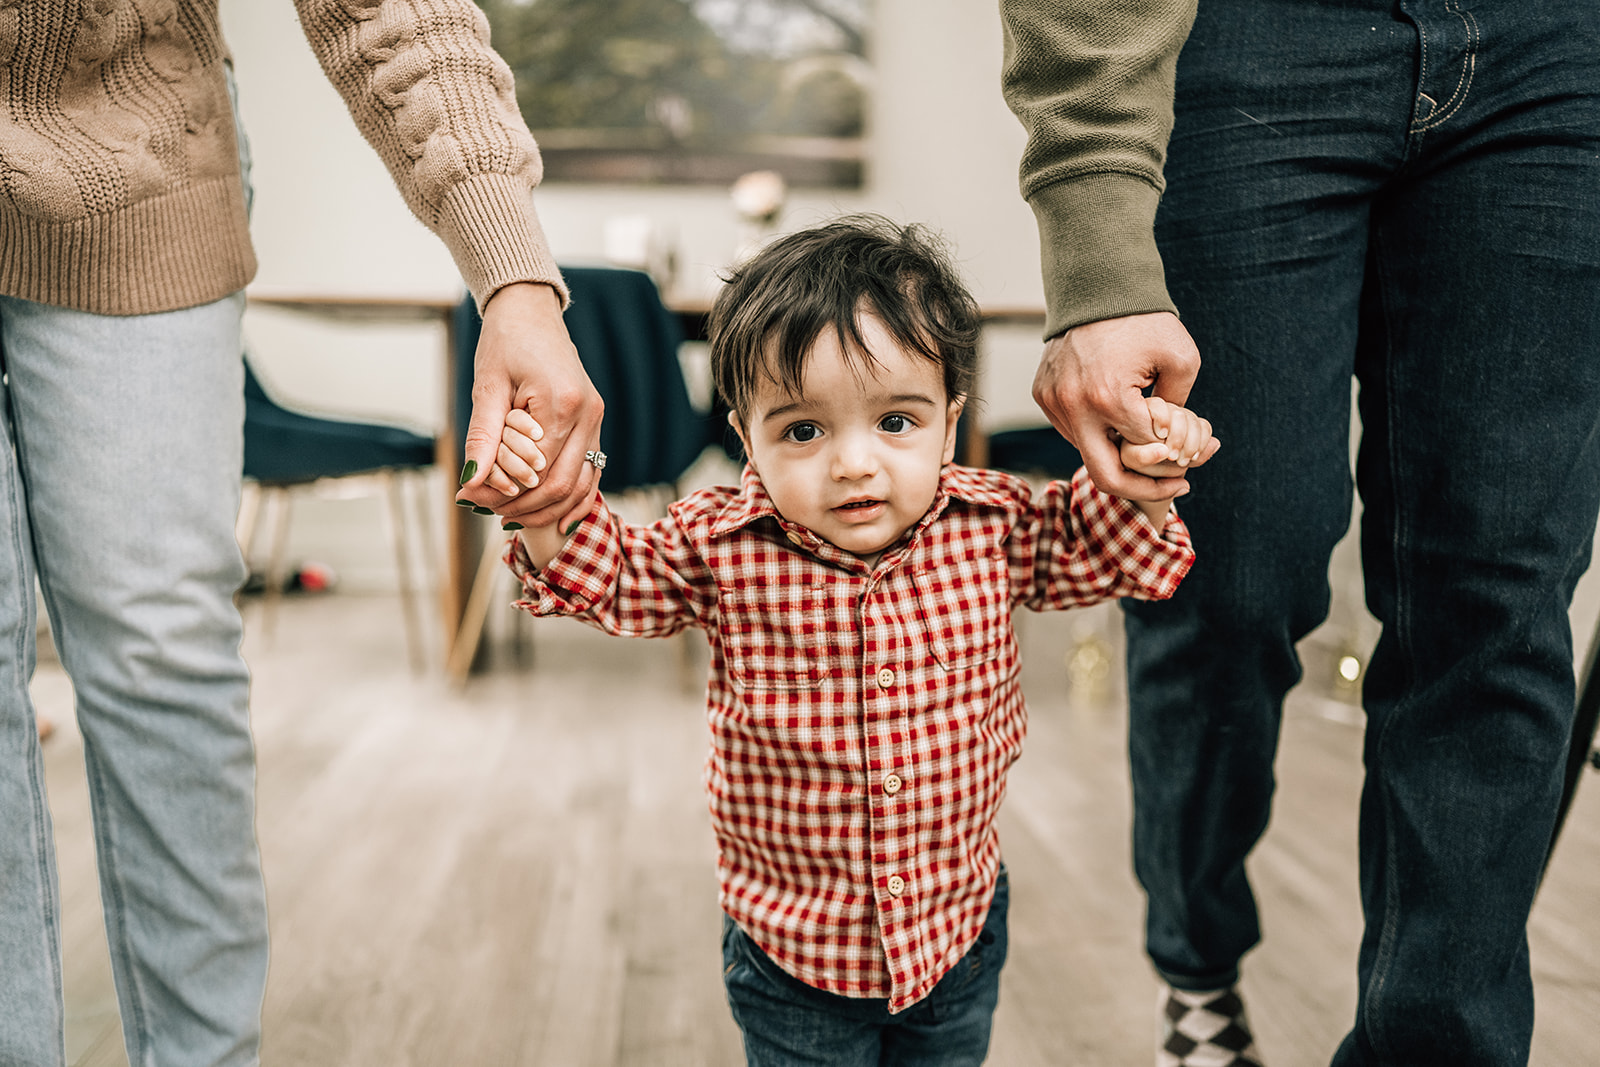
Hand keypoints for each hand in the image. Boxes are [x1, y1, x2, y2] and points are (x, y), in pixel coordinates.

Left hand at [454, 282, 602, 528]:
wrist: (531, 311)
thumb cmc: (506, 341)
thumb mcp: (487, 387)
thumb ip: (483, 438)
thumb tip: (470, 483)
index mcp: (562, 403)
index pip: (535, 470)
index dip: (504, 493)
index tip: (471, 501)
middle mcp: (588, 414)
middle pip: (561, 484)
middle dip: (525, 507)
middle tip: (488, 513)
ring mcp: (596, 419)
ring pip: (581, 484)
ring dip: (548, 508)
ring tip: (512, 517)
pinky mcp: (595, 422)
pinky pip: (591, 471)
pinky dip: (574, 497)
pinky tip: (556, 519)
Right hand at [1032, 311, 1199, 500]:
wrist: (1097, 287)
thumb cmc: (1144, 321)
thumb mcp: (1183, 359)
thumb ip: (1180, 408)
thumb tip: (1170, 442)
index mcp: (1108, 398)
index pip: (1144, 451)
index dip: (1171, 458)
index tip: (1188, 460)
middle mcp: (1073, 407)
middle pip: (1106, 476)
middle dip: (1143, 488)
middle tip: (1173, 487)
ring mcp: (1052, 403)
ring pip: (1087, 452)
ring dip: (1117, 454)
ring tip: (1146, 445)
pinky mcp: (1043, 396)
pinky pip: (1072, 431)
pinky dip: (1097, 434)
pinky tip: (1117, 421)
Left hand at [1119, 395, 1219, 478]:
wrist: (1152, 465)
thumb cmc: (1137, 458)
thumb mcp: (1133, 458)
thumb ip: (1143, 455)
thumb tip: (1163, 451)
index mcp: (1145, 409)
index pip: (1158, 405)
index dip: (1162, 419)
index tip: (1161, 437)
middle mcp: (1165, 409)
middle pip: (1179, 414)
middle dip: (1178, 438)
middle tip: (1172, 457)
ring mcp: (1183, 416)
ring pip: (1194, 421)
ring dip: (1192, 444)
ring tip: (1182, 461)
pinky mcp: (1196, 426)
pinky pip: (1205, 428)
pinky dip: (1203, 443)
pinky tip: (1193, 457)